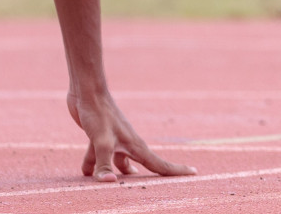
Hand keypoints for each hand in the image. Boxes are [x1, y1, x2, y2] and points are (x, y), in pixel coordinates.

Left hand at [67, 90, 196, 182]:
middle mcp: (128, 144)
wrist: (87, 91)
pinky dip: (93, 164)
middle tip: (155, 190)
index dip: (177, 171)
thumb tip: (110, 184)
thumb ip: (104, 164)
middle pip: (141, 167)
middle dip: (146, 179)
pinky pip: (99, 156)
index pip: (160, 164)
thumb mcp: (101, 141)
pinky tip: (86, 173)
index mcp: (135, 146)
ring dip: (115, 174)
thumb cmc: (99, 113)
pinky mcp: (100, 137)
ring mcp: (114, 140)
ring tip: (115, 188)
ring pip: (118, 163)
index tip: (195, 173)